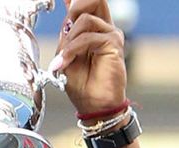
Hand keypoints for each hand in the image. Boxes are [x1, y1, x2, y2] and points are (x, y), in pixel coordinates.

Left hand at [53, 0, 127, 116]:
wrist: (93, 106)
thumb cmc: (82, 85)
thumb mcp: (66, 53)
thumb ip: (67, 31)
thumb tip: (66, 5)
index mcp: (92, 29)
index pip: (86, 4)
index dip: (74, 0)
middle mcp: (104, 28)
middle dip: (75, 6)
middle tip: (66, 25)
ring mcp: (111, 35)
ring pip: (85, 18)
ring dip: (69, 39)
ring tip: (63, 58)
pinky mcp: (114, 43)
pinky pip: (87, 37)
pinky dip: (72, 49)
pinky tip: (66, 62)